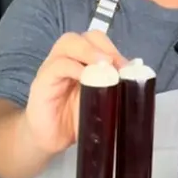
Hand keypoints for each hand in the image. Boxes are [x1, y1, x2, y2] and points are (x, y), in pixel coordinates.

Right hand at [23, 31, 125, 153]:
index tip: (127, 68)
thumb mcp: (100, 103)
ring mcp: (52, 68)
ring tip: (104, 66)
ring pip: (68, 43)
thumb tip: (136, 75)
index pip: (96, 41)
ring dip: (89, 51)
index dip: (113, 49)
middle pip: (83, 37)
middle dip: (103, 47)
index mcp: (81, 62)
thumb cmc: (74, 120)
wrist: (49, 139)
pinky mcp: (42, 82)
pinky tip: (86, 77)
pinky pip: (57, 66)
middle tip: (115, 66)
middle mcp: (66, 59)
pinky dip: (74, 67)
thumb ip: (115, 89)